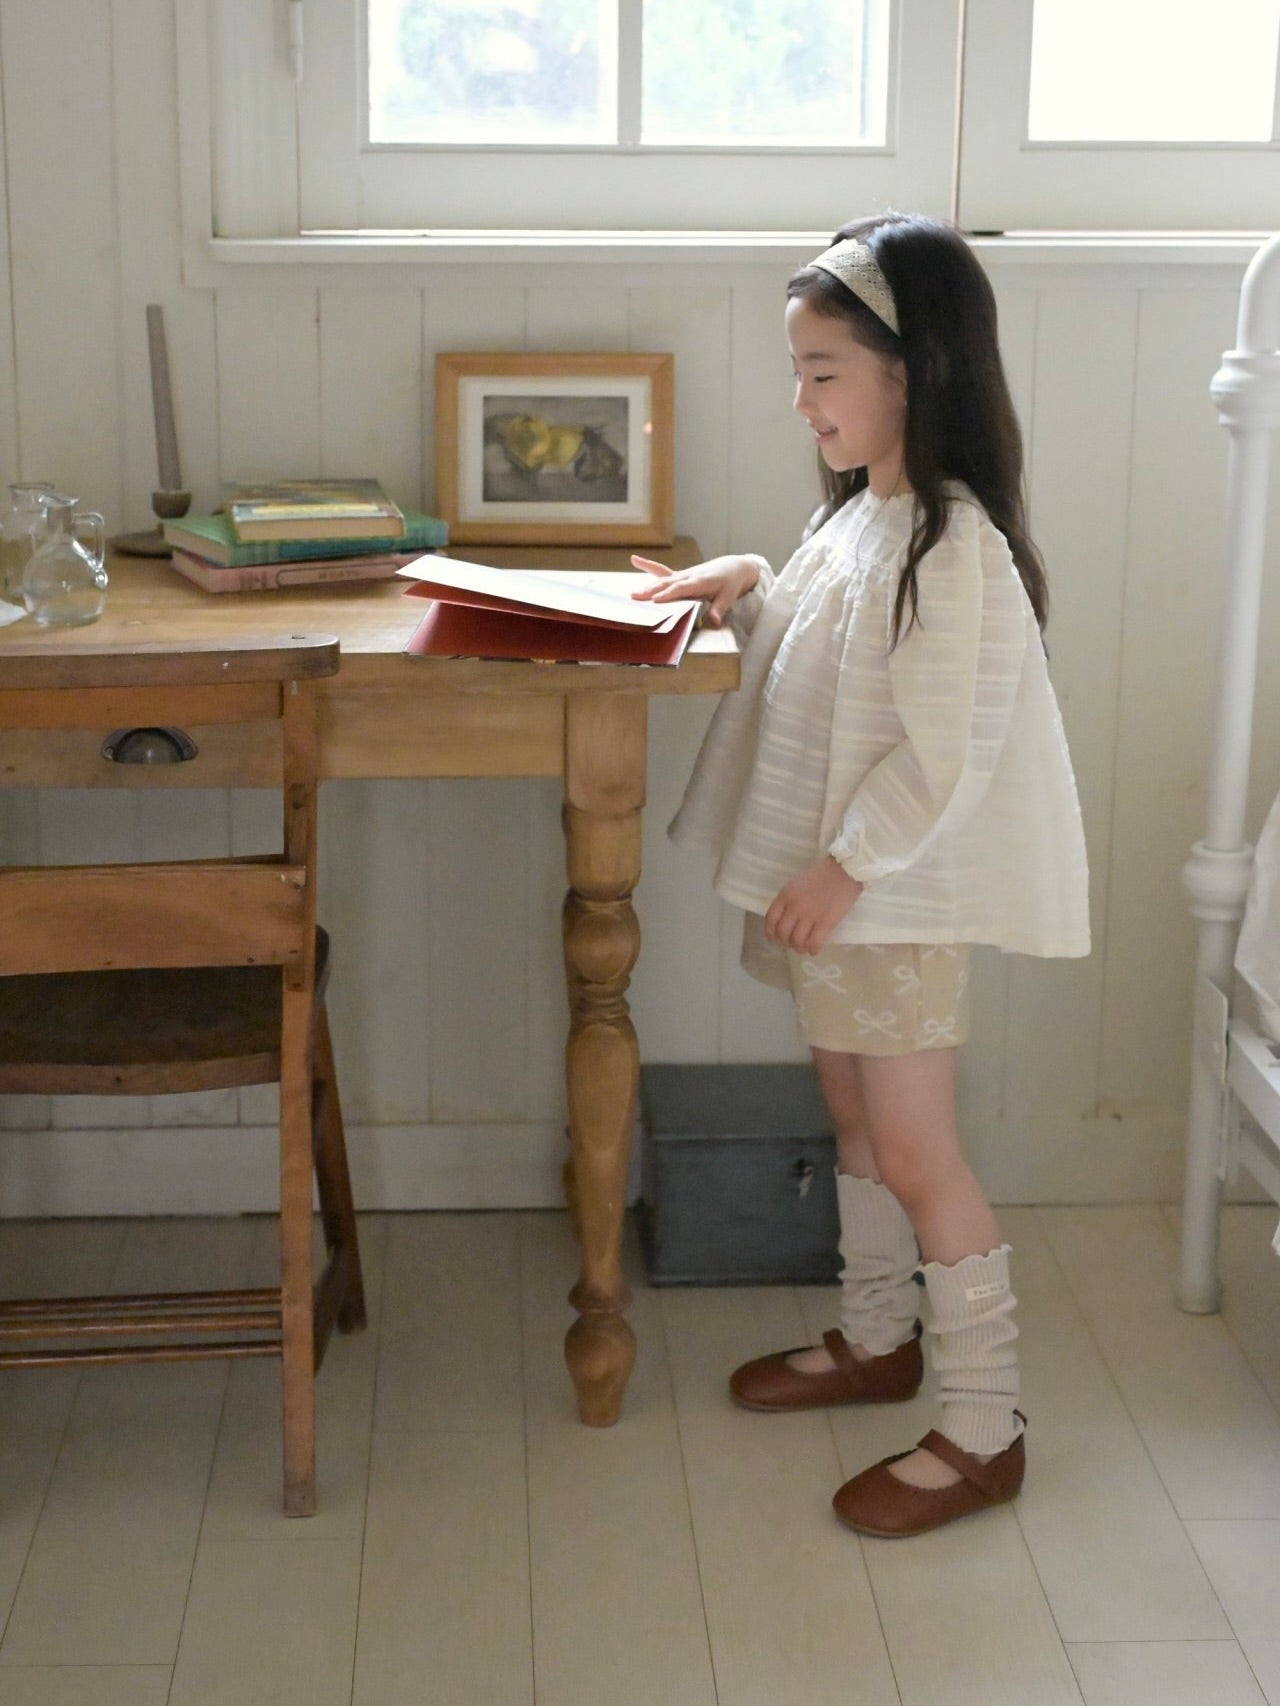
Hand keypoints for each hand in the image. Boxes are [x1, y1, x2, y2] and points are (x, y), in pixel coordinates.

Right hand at [629, 553, 760, 626]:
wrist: (733, 567)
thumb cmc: (730, 583)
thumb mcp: (729, 596)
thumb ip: (719, 608)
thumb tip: (713, 622)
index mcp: (700, 581)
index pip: (682, 588)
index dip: (669, 594)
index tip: (656, 600)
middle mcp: (688, 576)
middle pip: (668, 583)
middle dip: (652, 591)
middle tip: (636, 598)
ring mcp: (682, 575)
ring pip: (662, 579)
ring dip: (648, 586)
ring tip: (632, 594)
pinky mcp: (679, 576)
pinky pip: (662, 571)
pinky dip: (648, 566)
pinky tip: (634, 559)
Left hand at [764, 858, 863, 954]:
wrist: (845, 870)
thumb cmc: (821, 875)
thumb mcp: (797, 883)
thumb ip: (788, 899)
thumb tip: (785, 920)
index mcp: (785, 895)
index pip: (770, 920)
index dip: (771, 934)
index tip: (774, 939)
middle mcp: (794, 906)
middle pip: (783, 934)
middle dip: (786, 942)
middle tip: (793, 943)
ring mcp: (810, 915)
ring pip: (797, 941)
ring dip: (799, 948)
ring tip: (804, 946)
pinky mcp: (826, 922)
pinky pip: (814, 943)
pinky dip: (813, 950)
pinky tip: (814, 949)